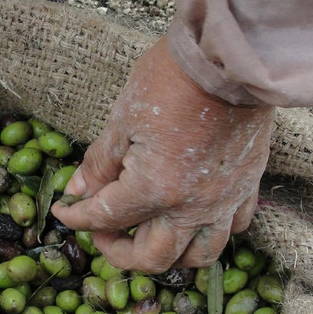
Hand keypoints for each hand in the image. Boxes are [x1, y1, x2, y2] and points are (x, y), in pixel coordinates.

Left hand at [52, 37, 273, 271]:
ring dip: (167, 256)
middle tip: (103, 230)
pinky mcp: (247, 186)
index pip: (106, 218)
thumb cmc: (172, 80)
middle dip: (118, 251)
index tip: (65, 211)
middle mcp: (192, 207)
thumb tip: (78, 191)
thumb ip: (99, 164)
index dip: (77, 218)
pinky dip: (209, 234)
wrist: (230, 56)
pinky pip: (233, 229)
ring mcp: (223, 201)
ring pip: (197, 257)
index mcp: (155, 189)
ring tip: (147, 236)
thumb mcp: (123, 119)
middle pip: (152, 257)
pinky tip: (192, 219)